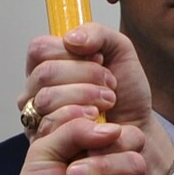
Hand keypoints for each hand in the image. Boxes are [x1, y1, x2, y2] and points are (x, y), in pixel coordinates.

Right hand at [21, 24, 173, 174]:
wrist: (137, 127)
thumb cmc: (126, 93)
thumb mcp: (119, 51)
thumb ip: (97, 33)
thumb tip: (70, 38)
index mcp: (47, 63)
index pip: (40, 48)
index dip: (71, 52)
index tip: (100, 59)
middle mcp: (36, 89)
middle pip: (45, 73)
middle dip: (85, 76)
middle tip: (110, 85)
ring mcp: (36, 116)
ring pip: (47, 99)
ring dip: (85, 98)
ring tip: (108, 102)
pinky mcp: (43, 141)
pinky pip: (51, 124)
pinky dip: (80, 119)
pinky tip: (97, 121)